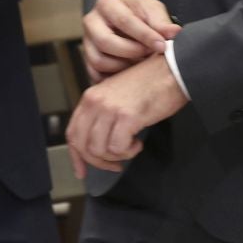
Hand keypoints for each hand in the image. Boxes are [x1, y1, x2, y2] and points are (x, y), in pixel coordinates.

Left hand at [66, 53, 187, 177]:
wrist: (170, 71)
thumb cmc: (149, 84)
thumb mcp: (116, 96)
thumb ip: (102, 115)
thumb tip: (97, 144)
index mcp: (90, 98)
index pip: (72, 133)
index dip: (76, 156)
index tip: (82, 172)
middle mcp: (95, 102)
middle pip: (84, 146)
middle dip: (99, 162)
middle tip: (115, 164)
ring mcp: (110, 109)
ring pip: (100, 150)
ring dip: (117, 155)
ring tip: (131, 146)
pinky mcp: (127, 117)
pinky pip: (118, 148)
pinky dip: (129, 151)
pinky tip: (138, 142)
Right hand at [82, 0, 180, 79]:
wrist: (124, 14)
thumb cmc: (138, 11)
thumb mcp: (152, 9)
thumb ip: (161, 21)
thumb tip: (174, 33)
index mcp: (107, 4)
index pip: (123, 20)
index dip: (144, 35)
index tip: (162, 46)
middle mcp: (91, 22)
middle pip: (105, 42)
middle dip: (132, 52)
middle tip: (149, 55)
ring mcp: (87, 41)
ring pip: (99, 61)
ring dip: (123, 67)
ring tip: (141, 64)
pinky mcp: (87, 59)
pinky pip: (96, 74)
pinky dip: (114, 79)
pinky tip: (130, 75)